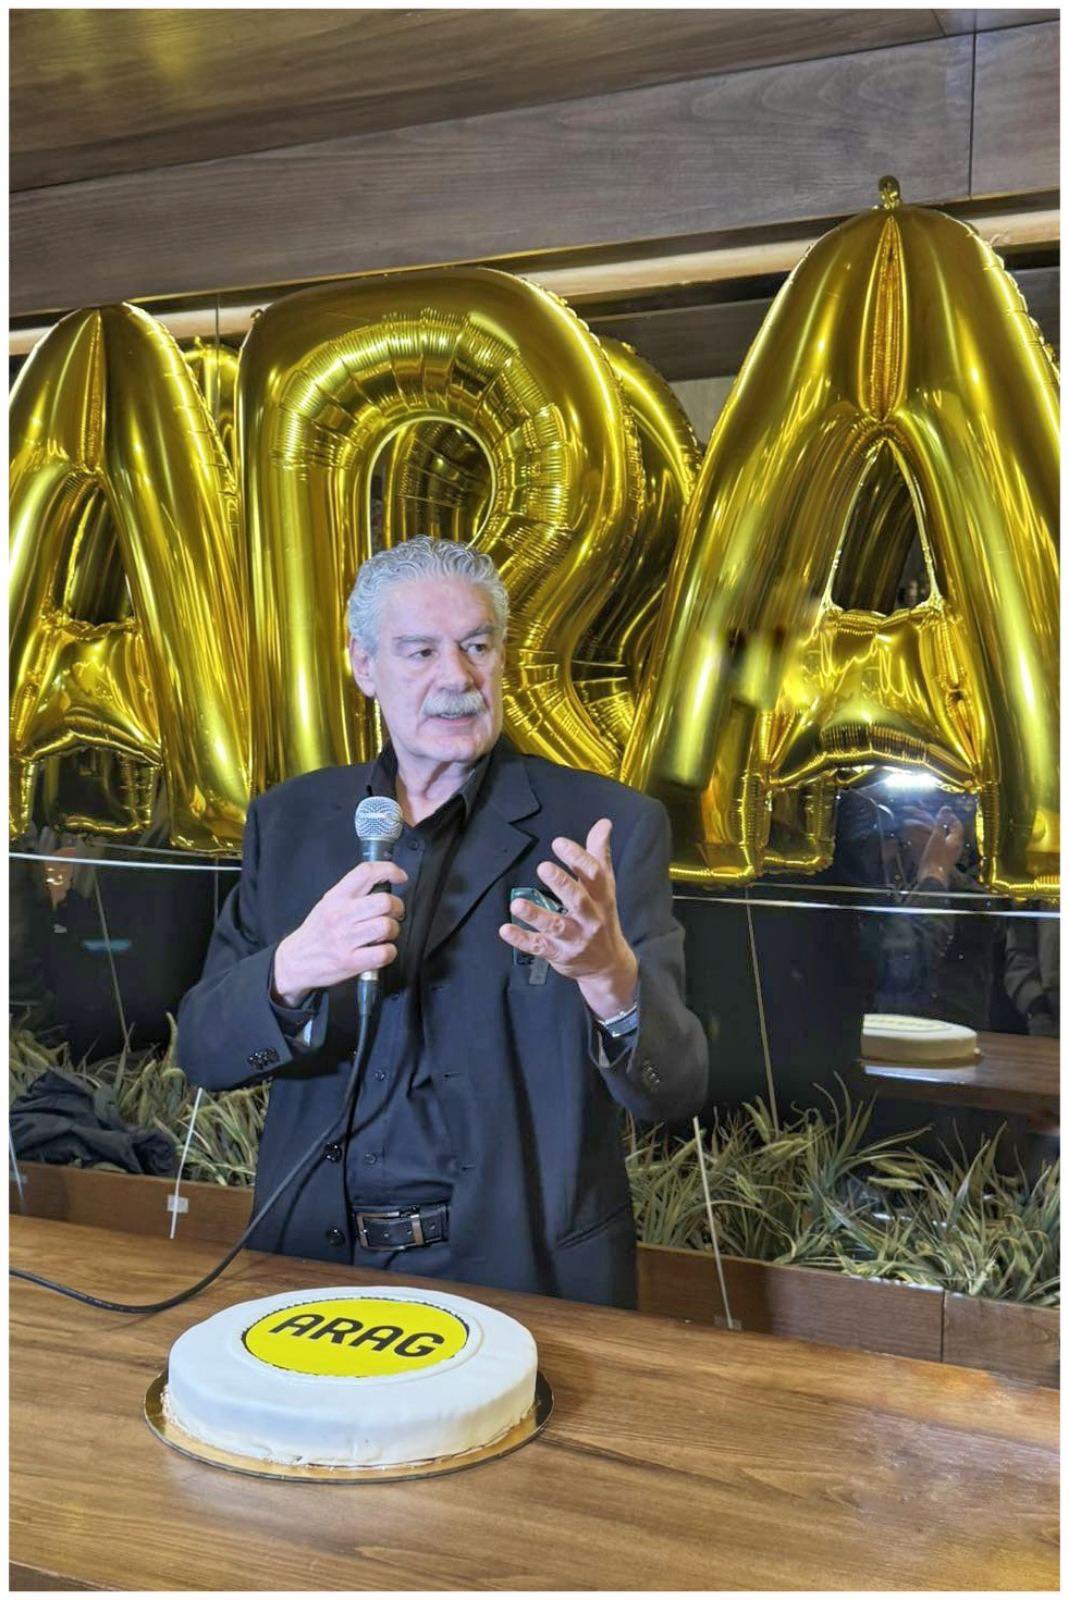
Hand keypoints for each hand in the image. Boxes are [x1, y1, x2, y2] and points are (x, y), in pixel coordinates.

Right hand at [272, 860, 407, 1004]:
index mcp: (336, 897)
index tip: (400, 877)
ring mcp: (345, 939)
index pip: (366, 872)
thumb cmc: (317, 932)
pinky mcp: (350, 961)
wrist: (295, 961)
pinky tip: (381, 951)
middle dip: (397, 907)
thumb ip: (353, 892)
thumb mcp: (328, 903)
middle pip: (384, 901)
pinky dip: (389, 952)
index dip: (389, 870)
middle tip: (392, 913)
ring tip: (383, 934)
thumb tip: (384, 883)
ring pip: (387, 926)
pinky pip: (384, 953)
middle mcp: (340, 915)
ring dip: (392, 930)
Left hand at [499, 818, 637, 1020]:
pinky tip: (506, 930)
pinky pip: (539, 947)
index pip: (594, 874)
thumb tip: (604, 823)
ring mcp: (575, 938)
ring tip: (517, 904)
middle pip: (578, 899)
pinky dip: (522, 940)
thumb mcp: (605, 886)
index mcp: (601, 896)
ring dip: (536, 915)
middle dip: (562, 884)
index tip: (558, 843)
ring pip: (556, 926)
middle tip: (543, 867)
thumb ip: (599, 854)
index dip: (578, 858)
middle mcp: (590, 917)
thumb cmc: (601, 915)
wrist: (608, 964)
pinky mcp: (559, 954)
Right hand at [908, 805, 964, 884]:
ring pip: (947, 839)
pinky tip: (930, 841)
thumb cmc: (935, 857)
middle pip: (953, 832)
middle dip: (946, 824)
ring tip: (932, 827)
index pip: (957, 825)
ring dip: (941, 832)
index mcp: (956, 841)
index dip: (952, 817)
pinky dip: (937, 840)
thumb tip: (946, 808)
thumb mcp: (937, 836)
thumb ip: (941, 822)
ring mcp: (949, 854)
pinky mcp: (943, 859)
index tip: (944, 811)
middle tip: (939, 818)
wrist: (932, 877)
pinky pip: (942, 846)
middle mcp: (955, 847)